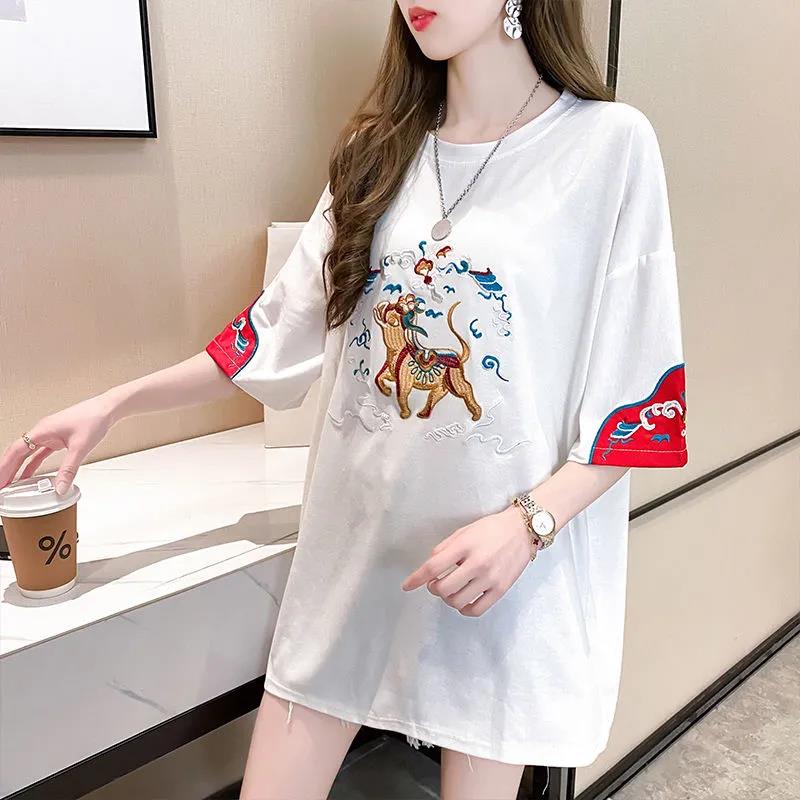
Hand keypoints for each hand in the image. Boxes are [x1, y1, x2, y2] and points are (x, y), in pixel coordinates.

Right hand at [0, 394, 116, 494]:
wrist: (107, 409)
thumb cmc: (94, 419)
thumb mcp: (81, 447)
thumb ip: (69, 469)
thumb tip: (60, 487)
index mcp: (42, 430)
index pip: (16, 450)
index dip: (5, 467)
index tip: (0, 481)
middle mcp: (42, 431)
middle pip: (17, 452)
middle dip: (7, 470)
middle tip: (1, 487)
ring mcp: (49, 434)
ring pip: (27, 453)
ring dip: (17, 468)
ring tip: (9, 485)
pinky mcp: (57, 438)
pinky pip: (39, 453)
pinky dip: (32, 465)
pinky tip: (28, 476)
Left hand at [401, 504, 538, 616]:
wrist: (522, 530)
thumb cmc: (491, 529)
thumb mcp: (464, 531)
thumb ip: (445, 547)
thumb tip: (430, 565)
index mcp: (464, 546)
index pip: (433, 567)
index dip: (416, 579)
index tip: (407, 586)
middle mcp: (477, 563)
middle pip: (443, 588)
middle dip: (434, 588)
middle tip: (435, 583)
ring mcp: (490, 578)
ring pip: (457, 601)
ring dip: (448, 599)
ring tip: (450, 590)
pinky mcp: (501, 589)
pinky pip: (476, 610)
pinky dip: (464, 609)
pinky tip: (463, 601)